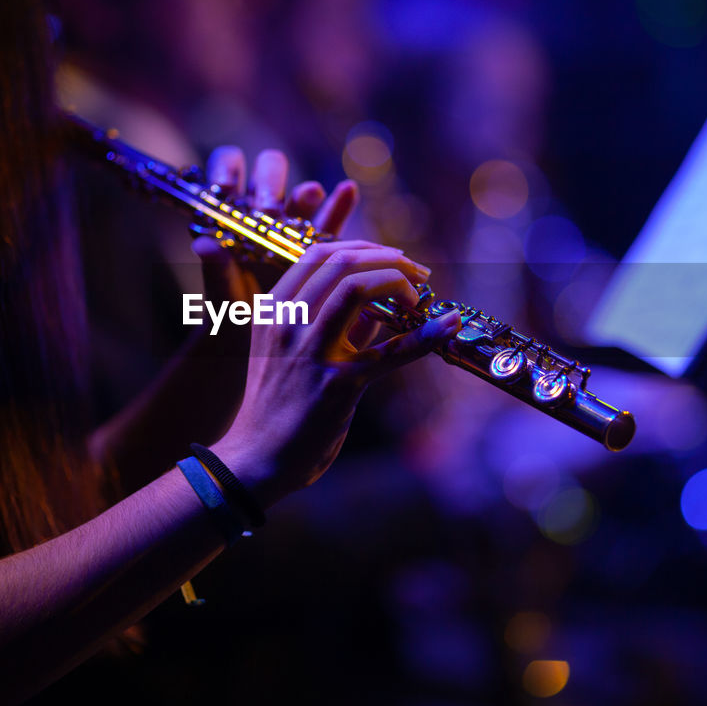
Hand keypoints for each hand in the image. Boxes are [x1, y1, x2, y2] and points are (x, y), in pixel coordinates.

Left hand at [191, 147, 358, 305]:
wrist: (260, 347)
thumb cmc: (232, 319)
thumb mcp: (224, 298)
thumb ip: (216, 272)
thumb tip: (204, 245)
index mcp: (232, 212)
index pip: (228, 167)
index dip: (228, 168)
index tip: (226, 188)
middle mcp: (263, 211)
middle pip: (269, 173)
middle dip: (269, 184)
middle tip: (269, 208)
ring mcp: (293, 224)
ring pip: (302, 194)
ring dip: (305, 192)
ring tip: (309, 195)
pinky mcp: (321, 242)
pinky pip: (332, 219)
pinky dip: (340, 204)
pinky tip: (347, 191)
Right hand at [210, 241, 460, 508]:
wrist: (258, 458)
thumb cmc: (278, 406)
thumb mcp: (293, 352)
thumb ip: (334, 324)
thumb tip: (379, 304)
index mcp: (273, 309)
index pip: (319, 254)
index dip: (363, 247)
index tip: (392, 256)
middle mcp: (287, 322)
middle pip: (341, 262)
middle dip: (388, 259)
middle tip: (416, 272)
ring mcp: (310, 352)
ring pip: (355, 288)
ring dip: (397, 282)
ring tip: (420, 295)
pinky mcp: (337, 385)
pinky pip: (389, 352)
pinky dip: (425, 335)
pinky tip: (449, 325)